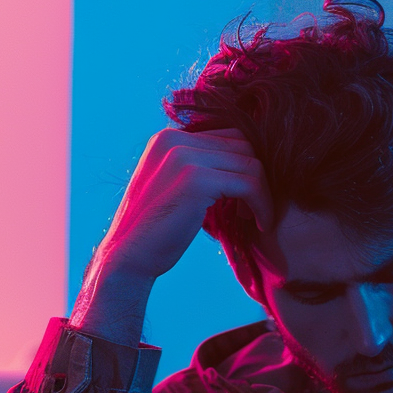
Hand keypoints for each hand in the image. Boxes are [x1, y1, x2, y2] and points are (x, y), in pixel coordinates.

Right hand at [70, 127, 272, 344]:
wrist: (128, 256)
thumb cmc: (157, 231)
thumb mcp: (176, 187)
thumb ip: (200, 168)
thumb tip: (242, 164)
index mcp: (169, 137)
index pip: (228, 136)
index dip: (245, 166)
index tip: (245, 198)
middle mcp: (175, 138)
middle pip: (243, 145)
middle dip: (257, 177)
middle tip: (253, 209)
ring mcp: (184, 156)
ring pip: (251, 163)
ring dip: (263, 193)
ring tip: (254, 218)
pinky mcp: (196, 179)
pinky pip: (249, 184)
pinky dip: (262, 205)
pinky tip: (259, 224)